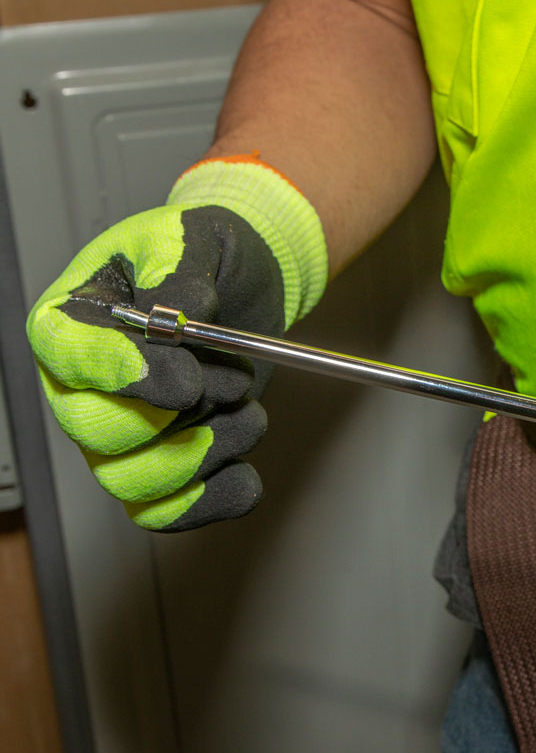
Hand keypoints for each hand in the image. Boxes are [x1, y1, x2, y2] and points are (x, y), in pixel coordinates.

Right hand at [26, 158, 325, 531]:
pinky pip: (169, 513)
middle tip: (232, 381)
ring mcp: (121, 437)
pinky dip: (213, 500)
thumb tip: (173, 319)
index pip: (69, 358)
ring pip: (135, 482)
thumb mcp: (191, 239)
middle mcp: (85, 389)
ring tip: (250, 412)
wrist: (247, 285)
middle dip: (178, 415)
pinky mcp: (165, 466)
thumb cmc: (206, 258)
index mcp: (72, 323)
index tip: (185, 379)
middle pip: (99, 434)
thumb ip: (177, 275)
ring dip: (204, 455)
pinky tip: (246, 471)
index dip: (124, 375)